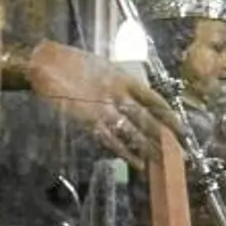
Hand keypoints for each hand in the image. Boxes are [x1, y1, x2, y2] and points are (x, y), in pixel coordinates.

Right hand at [26, 41, 179, 162]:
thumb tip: (136, 95)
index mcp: (123, 78)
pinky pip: (111, 140)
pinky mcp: (88, 121)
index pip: (153, 98)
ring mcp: (103, 108)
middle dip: (163, 134)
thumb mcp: (104, 66)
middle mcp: (117, 94)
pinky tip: (137, 163)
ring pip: (132, 131)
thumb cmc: (73, 62)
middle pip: (146, 118)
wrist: (46, 64)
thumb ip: (121, 82)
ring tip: (161, 159)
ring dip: (148, 147)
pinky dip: (125, 153)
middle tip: (178, 148)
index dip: (168, 114)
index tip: (179, 126)